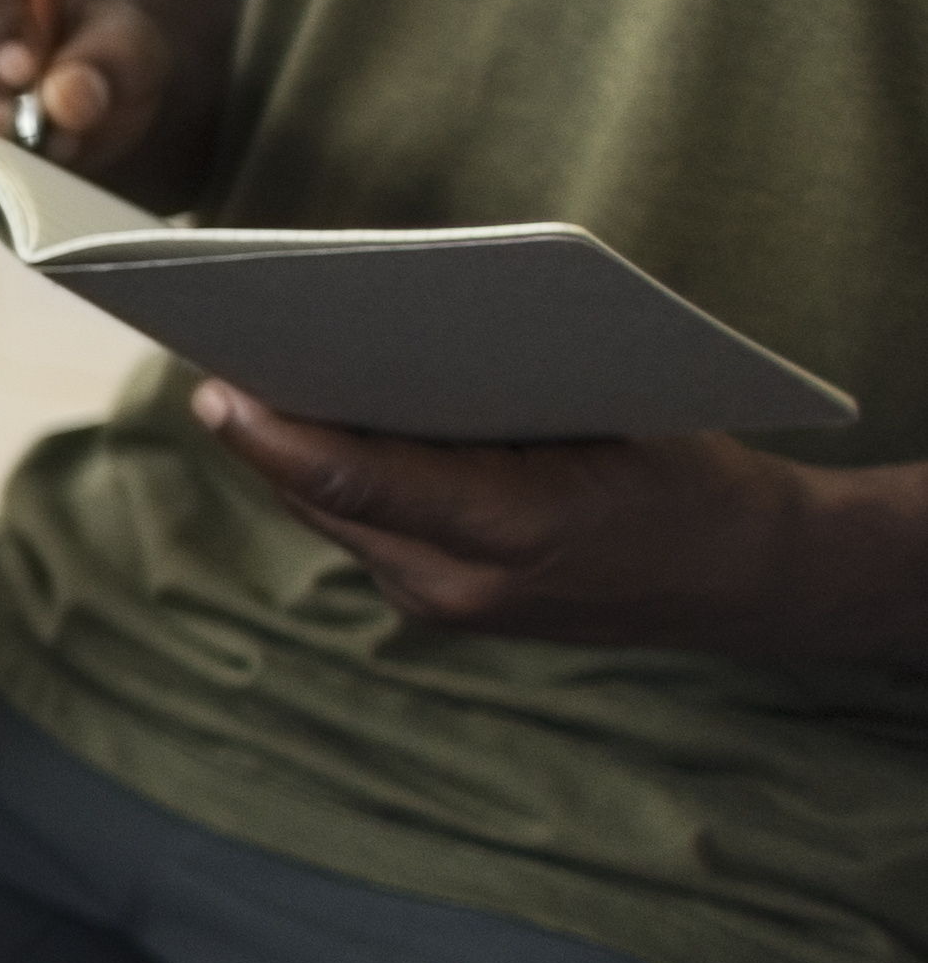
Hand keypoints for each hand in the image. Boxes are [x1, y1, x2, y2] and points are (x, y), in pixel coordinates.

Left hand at [194, 389, 865, 650]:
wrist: (746, 578)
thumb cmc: (687, 477)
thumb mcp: (607, 420)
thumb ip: (494, 403)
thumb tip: (380, 353)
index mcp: (512, 530)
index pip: (358, 482)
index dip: (276, 436)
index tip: (216, 389)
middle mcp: (461, 585)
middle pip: (326, 502)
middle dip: (267, 437)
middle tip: (216, 362)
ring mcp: (448, 607)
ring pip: (335, 523)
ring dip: (292, 461)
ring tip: (244, 385)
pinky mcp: (445, 610)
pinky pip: (366, 537)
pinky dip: (336, 486)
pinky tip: (312, 430)